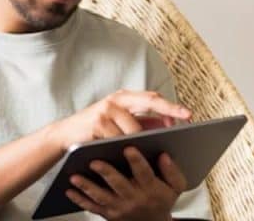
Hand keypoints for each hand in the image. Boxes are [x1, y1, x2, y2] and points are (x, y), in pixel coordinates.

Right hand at [52, 90, 191, 149]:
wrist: (64, 135)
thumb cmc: (96, 130)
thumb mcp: (120, 123)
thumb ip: (142, 122)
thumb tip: (170, 123)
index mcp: (123, 98)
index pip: (152, 98)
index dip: (171, 106)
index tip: (189, 114)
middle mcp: (116, 99)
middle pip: (148, 101)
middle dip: (169, 110)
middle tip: (186, 118)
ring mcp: (106, 109)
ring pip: (135, 128)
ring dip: (142, 140)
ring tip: (150, 150)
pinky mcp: (97, 122)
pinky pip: (119, 139)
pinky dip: (125, 148)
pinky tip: (129, 154)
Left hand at [66, 147, 186, 220]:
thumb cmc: (162, 199)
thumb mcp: (175, 187)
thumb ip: (172, 171)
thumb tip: (164, 155)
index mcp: (151, 189)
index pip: (144, 173)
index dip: (137, 161)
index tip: (128, 147)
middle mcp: (134, 199)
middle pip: (119, 185)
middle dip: (106, 173)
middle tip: (94, 161)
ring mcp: (120, 208)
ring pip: (101, 197)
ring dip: (87, 187)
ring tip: (74, 176)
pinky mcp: (108, 214)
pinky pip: (92, 208)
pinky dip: (79, 200)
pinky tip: (69, 190)